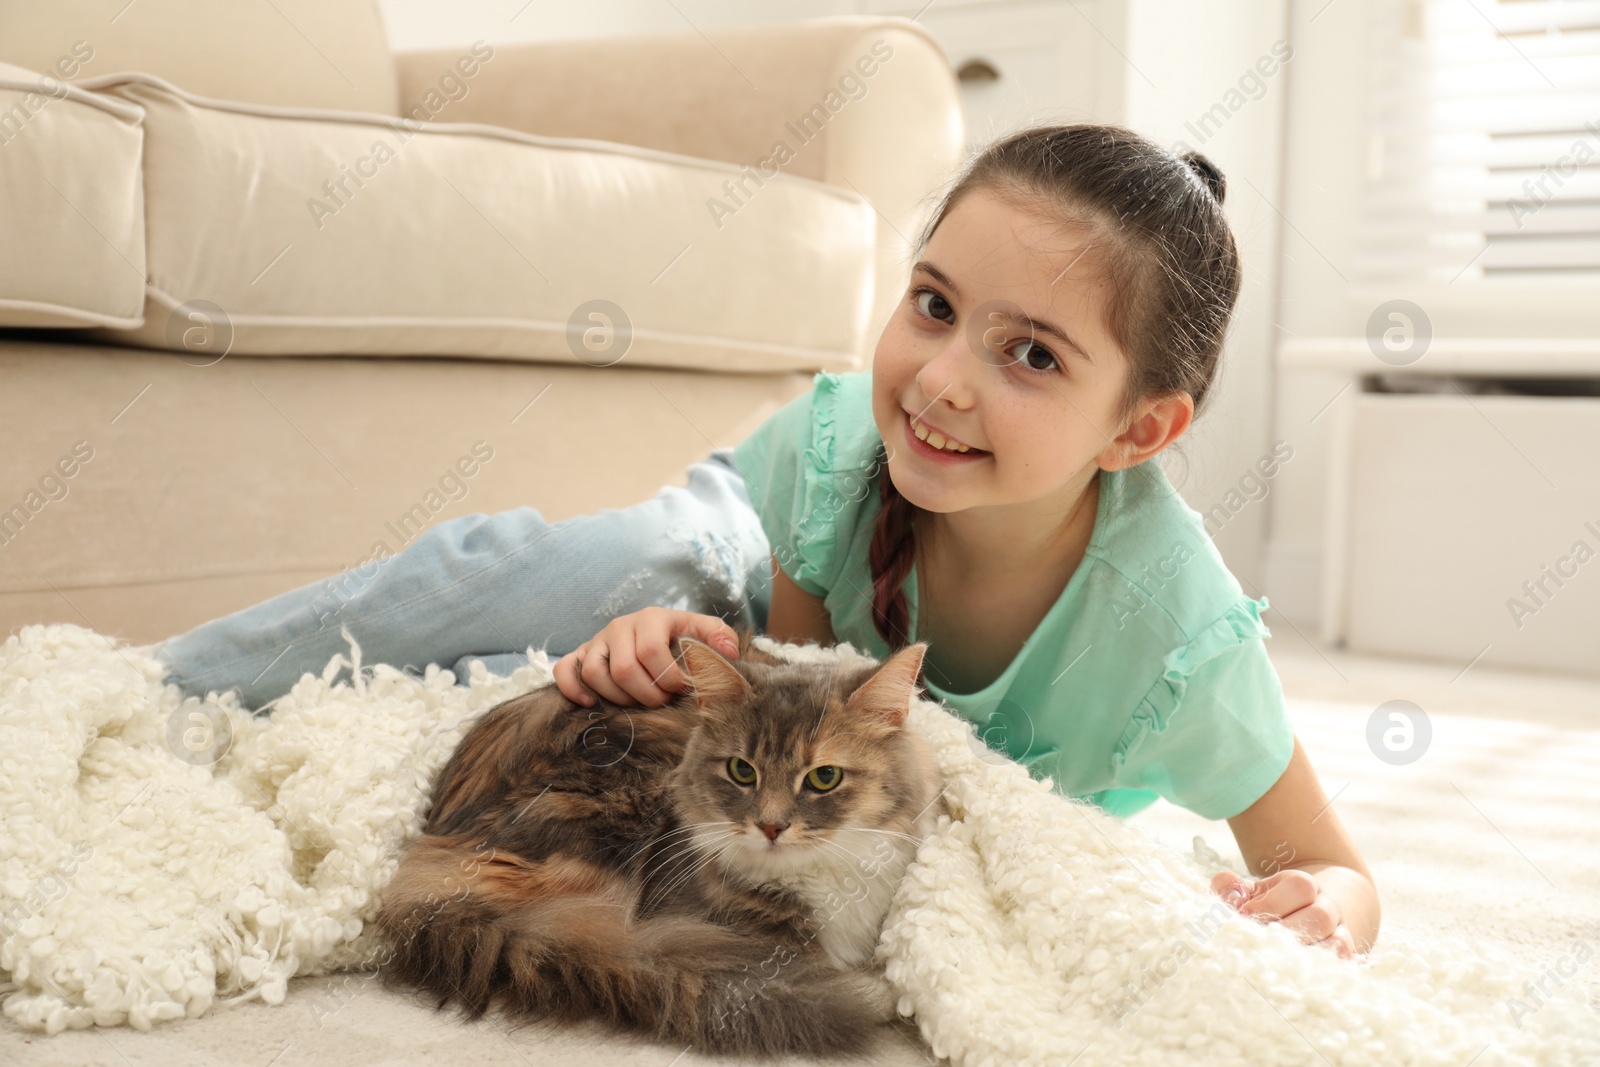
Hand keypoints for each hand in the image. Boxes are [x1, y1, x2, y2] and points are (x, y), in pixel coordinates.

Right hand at [553, 608, 740, 707]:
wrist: (654, 632)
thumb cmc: (680, 638)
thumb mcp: (702, 632)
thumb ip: (718, 637)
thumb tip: (730, 652)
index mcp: (652, 618)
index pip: (652, 652)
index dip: (667, 678)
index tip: (681, 690)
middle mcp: (620, 626)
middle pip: (624, 669)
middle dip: (646, 695)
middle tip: (661, 703)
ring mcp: (597, 640)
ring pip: (595, 673)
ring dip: (617, 697)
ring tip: (635, 703)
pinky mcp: (580, 654)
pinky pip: (565, 670)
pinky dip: (574, 689)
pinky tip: (591, 704)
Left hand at [1211, 869, 1355, 959]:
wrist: (1302, 915)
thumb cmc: (1265, 906)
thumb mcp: (1247, 892)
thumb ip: (1229, 887)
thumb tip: (1227, 890)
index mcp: (1303, 885)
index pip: (1299, 888)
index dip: (1271, 904)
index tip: (1244, 916)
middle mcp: (1327, 907)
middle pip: (1320, 917)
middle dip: (1286, 932)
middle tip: (1258, 944)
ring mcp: (1339, 933)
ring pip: (1335, 945)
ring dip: (1303, 956)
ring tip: (1273, 963)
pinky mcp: (1343, 959)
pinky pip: (1342, 967)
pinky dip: (1322, 973)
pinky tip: (1296, 980)